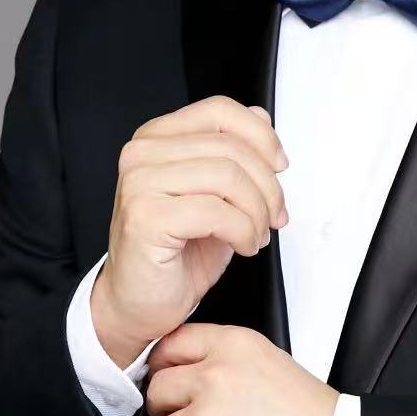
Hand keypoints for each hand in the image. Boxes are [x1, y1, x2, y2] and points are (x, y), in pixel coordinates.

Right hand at [91, 97, 289, 367]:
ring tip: (257, 235)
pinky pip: (217, 212)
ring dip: (257, 212)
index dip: (261, 136)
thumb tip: (261, 119)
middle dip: (268, 187)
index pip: (220, 111)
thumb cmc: (173, 255)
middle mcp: (142, 154)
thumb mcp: (215, 197)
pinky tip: (243, 246)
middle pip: (231, 148)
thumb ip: (233, 155)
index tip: (280, 167)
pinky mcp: (145, 217)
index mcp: (157, 140)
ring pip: (228, 177)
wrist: (136, 304)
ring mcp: (139, 183)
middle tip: (274, 218)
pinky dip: (244, 232)